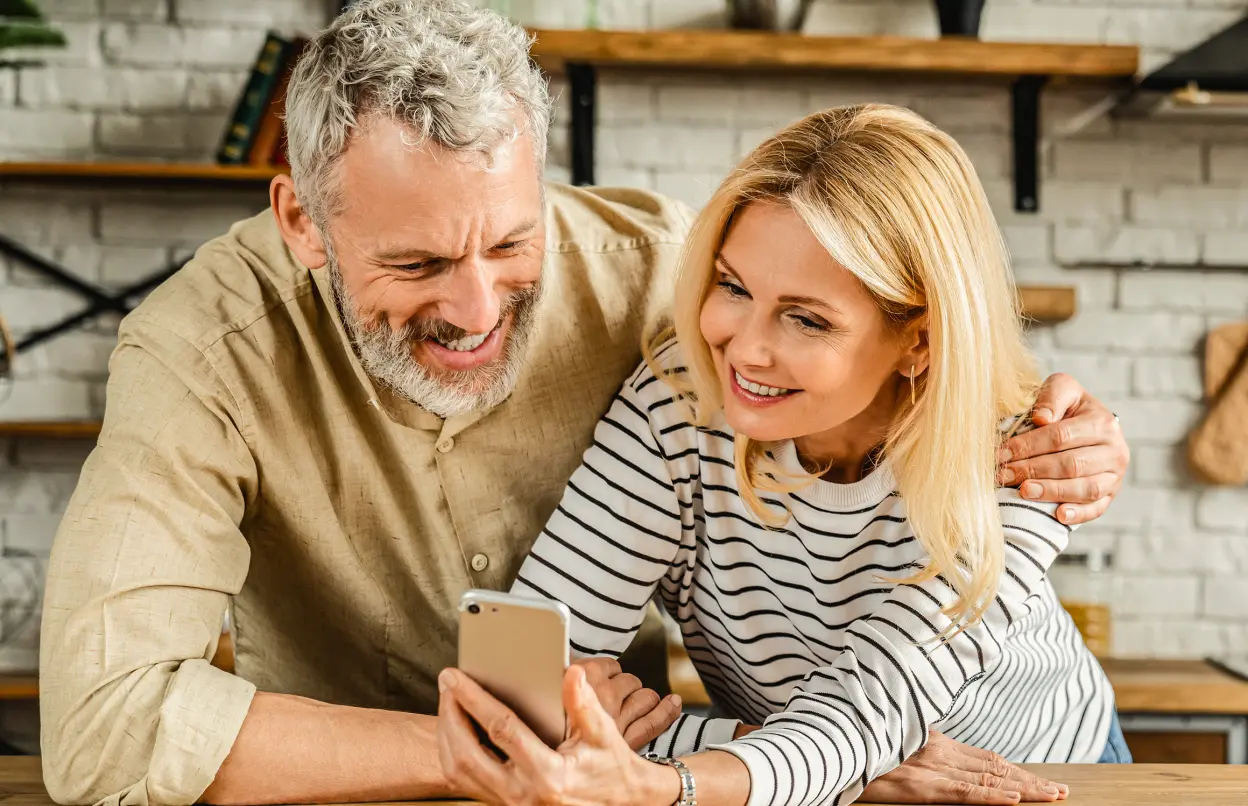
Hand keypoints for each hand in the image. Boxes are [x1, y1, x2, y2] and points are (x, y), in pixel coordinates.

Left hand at [437, 665, 676, 805]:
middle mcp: (523, 793)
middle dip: (450, 715)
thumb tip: (571, 672)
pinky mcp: (503, 804)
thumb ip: (584, 704)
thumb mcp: (602, 734)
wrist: (619, 803)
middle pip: (466, 754)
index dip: (475, 699)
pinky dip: (453, 754)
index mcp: (548, 774)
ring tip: (449, 703)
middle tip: (447, 684)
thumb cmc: (610, 767)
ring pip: (459, 773)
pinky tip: (456, 731)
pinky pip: (465, 782)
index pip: (500, 729)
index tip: (456, 677)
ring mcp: (510, 803)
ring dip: (447, 736)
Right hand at [861, 731, 1067, 804]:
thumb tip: (926, 751)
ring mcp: (930, 767)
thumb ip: (914, 745)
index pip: (984, 758)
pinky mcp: (920, 786)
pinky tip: (1016, 801)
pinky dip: (993, 797)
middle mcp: (937, 750)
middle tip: (1061, 792)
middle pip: (994, 769)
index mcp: (932, 739)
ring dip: (1025, 790)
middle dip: (1030, 781)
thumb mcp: (890, 737)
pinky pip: (964, 793)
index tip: (1040, 779)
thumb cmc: (856, 741)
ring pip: (988, 781)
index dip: (1014, 770)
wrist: (830, 743)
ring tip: (1053, 797)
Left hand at [997, 373, 1128, 525]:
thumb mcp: (1063, 390)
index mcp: (1102, 422)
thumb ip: (1052, 397)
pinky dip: (1078, 513)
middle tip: (1005, 474)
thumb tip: (1041, 418)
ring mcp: (1115, 475)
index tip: (1002, 453)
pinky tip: (1057, 515)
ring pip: (1084, 488)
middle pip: (1070, 464)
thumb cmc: (1070, 408)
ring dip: (1051, 491)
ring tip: (1023, 491)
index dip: (1028, 446)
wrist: (1091, 425)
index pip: (1060, 437)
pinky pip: (1097, 508)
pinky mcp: (1111, 494)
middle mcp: (1115, 450)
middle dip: (1033, 470)